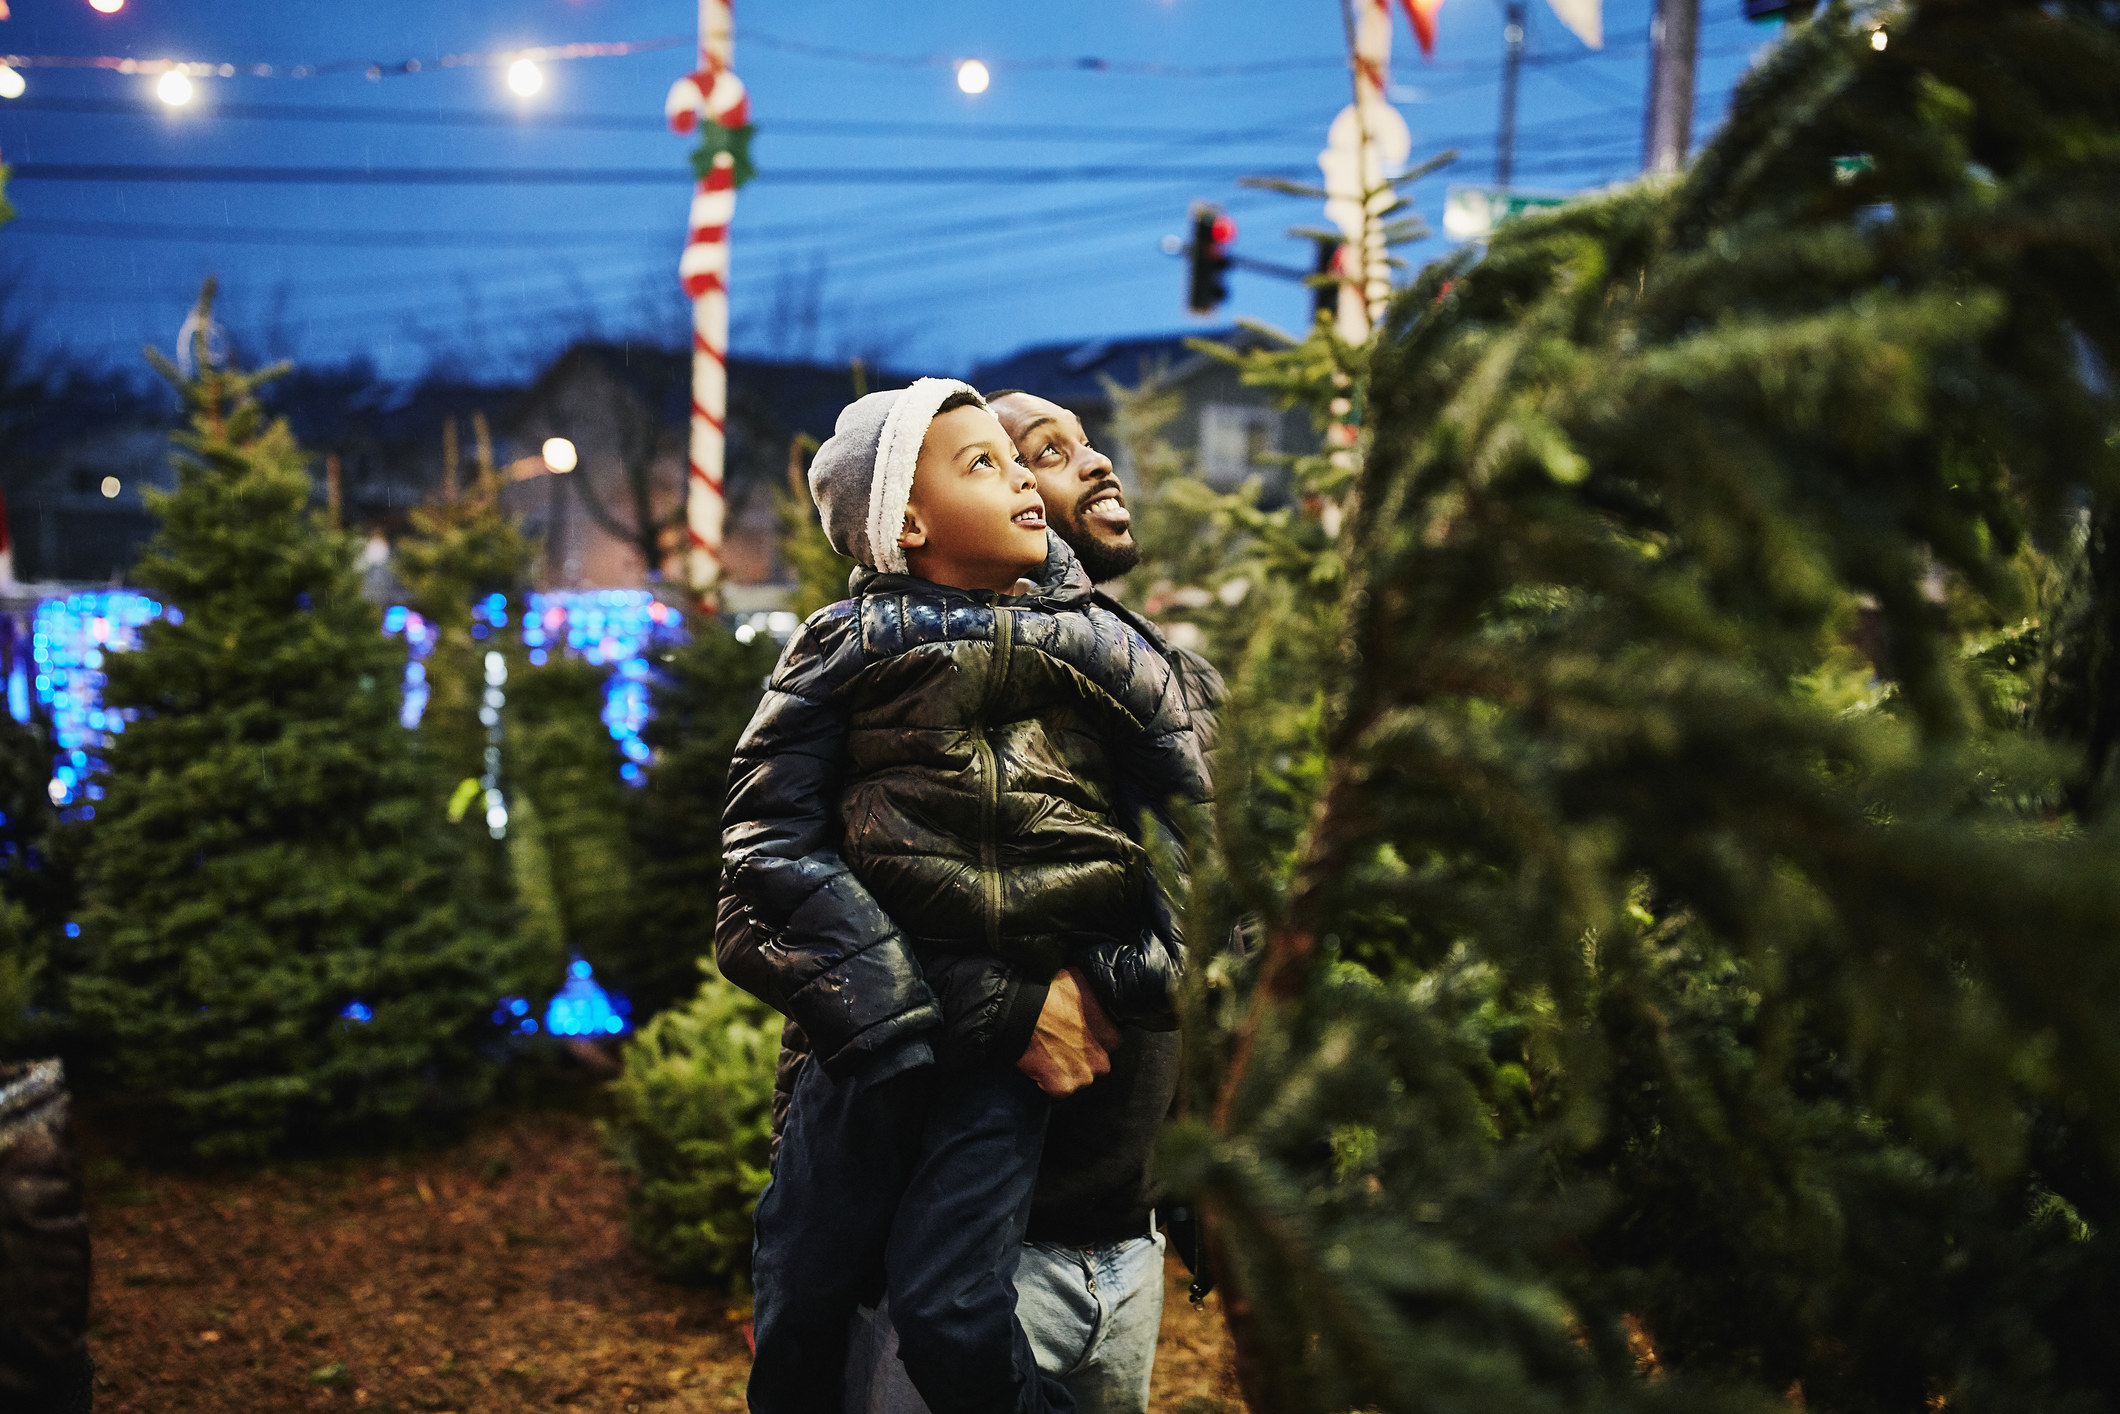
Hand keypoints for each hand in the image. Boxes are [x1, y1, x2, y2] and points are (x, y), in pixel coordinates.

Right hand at [1015, 969, 1122, 1097]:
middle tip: (1062, 1042)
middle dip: (1083, 1056)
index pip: (1110, 1041)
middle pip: (1096, 1063)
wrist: (1019, 1009)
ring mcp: (1081, 1077)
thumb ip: (1096, 995)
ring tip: (1049, 1052)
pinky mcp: (1060, 1088)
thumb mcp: (1080, 981)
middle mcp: (1100, 1060)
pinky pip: (1059, 1089)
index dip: (1094, 1036)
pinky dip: (1049, 1081)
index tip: (1080, 1031)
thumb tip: (1099, 993)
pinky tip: (1041, 1063)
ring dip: (1067, 1070)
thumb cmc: (1048, 991)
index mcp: (1111, 1036)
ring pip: (1078, 1078)